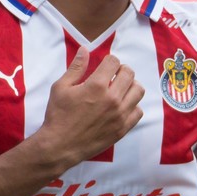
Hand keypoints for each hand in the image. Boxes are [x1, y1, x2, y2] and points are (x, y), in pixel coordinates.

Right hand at [36, 47, 144, 167]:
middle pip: (129, 73)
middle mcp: (112, 99)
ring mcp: (120, 115)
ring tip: (120, 89)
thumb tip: (85, 49)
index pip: (114, 62)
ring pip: (138, 91)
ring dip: (130, 85)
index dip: (109, 61)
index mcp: (97, 86)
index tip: (104, 66)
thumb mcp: (61, 87)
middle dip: (121, 70)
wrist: (59, 146)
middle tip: (113, 75)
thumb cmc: (58, 115)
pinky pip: (138, 111)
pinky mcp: (122, 128)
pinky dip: (132, 106)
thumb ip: (76, 67)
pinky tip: (121, 106)